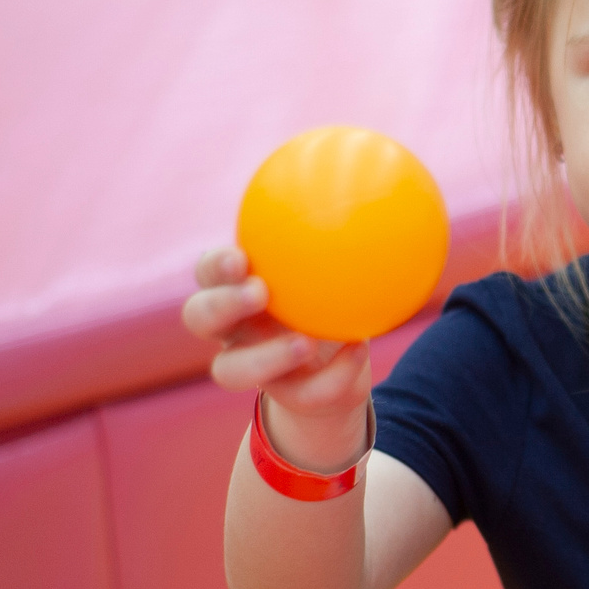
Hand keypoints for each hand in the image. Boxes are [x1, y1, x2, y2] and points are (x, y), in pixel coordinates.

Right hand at [181, 247, 371, 463]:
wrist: (339, 366)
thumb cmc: (333, 300)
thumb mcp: (341, 268)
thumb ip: (350, 237)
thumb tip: (389, 190)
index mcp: (237, 290)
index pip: (210, 273)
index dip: (216, 266)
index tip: (241, 257)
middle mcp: (232, 329)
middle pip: (199, 318)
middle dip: (221, 305)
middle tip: (258, 292)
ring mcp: (249, 367)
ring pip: (229, 371)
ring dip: (264, 357)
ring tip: (304, 343)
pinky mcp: (282, 398)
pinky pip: (301, 393)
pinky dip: (333, 374)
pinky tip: (359, 349)